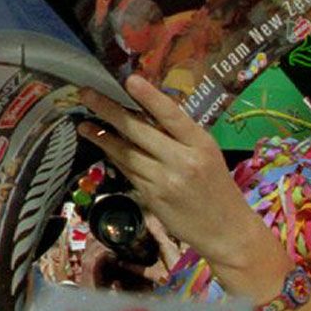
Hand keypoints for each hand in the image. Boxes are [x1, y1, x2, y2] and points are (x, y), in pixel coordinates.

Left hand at [79, 76, 280, 279]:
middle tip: (87, 94)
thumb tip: (146, 107)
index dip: (149, 96)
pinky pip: (127, 171)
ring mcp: (165, 181)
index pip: (172, 115)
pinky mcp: (151, 198)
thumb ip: (180, 134)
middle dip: (109, 110)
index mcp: (201, 144)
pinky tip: (103, 146)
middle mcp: (182, 161)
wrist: (226, 231)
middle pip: (139, 131)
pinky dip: (114, 157)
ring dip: (102, 136)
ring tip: (84, 124)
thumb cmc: (216, 186)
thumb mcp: (207, 153)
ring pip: (126, 152)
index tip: (129, 79)